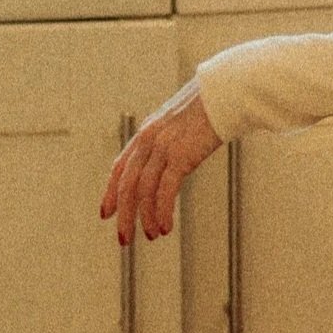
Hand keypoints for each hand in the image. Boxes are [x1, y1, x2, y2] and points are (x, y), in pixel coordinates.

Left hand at [101, 81, 221, 243]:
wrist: (225, 93)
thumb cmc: (211, 106)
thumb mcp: (181, 122)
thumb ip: (171, 140)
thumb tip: (173, 158)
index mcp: (146, 133)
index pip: (120, 168)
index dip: (110, 193)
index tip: (106, 213)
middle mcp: (149, 140)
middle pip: (127, 185)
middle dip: (124, 215)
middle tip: (124, 240)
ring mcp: (163, 148)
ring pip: (143, 191)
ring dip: (146, 218)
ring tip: (151, 236)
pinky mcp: (181, 155)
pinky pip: (164, 191)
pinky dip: (162, 212)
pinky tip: (165, 227)